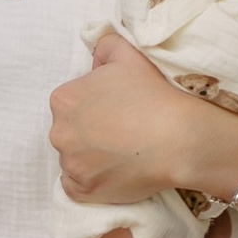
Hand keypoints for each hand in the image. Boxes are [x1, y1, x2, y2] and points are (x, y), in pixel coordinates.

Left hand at [50, 29, 234, 204]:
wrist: (178, 138)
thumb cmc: (154, 94)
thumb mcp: (128, 54)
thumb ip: (104, 47)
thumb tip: (95, 59)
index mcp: (63, 99)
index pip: (72, 102)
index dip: (96, 105)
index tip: (118, 110)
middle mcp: (59, 132)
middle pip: (70, 131)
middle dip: (90, 132)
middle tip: (123, 132)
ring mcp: (70, 164)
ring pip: (74, 159)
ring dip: (91, 157)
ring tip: (124, 153)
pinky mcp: (83, 190)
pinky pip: (77, 186)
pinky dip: (91, 181)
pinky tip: (114, 172)